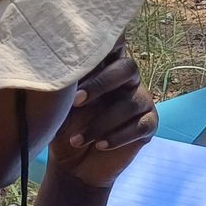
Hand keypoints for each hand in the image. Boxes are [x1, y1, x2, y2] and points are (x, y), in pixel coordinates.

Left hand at [47, 43, 157, 188]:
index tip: (88, 50)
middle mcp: (126, 80)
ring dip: (101, 123)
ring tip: (77, 140)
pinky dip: (118, 136)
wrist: (73, 166)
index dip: (111, 40)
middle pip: (127, 68)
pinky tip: (100, 145)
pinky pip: (141, 126)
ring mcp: (140, 101)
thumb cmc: (64, 128)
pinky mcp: (147, 125)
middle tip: (76, 101)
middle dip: (101, 83)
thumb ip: (66, 85)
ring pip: (131, 104)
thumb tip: (58, 67)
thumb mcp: (59, 106)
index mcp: (104, 67)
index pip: (115, 43)